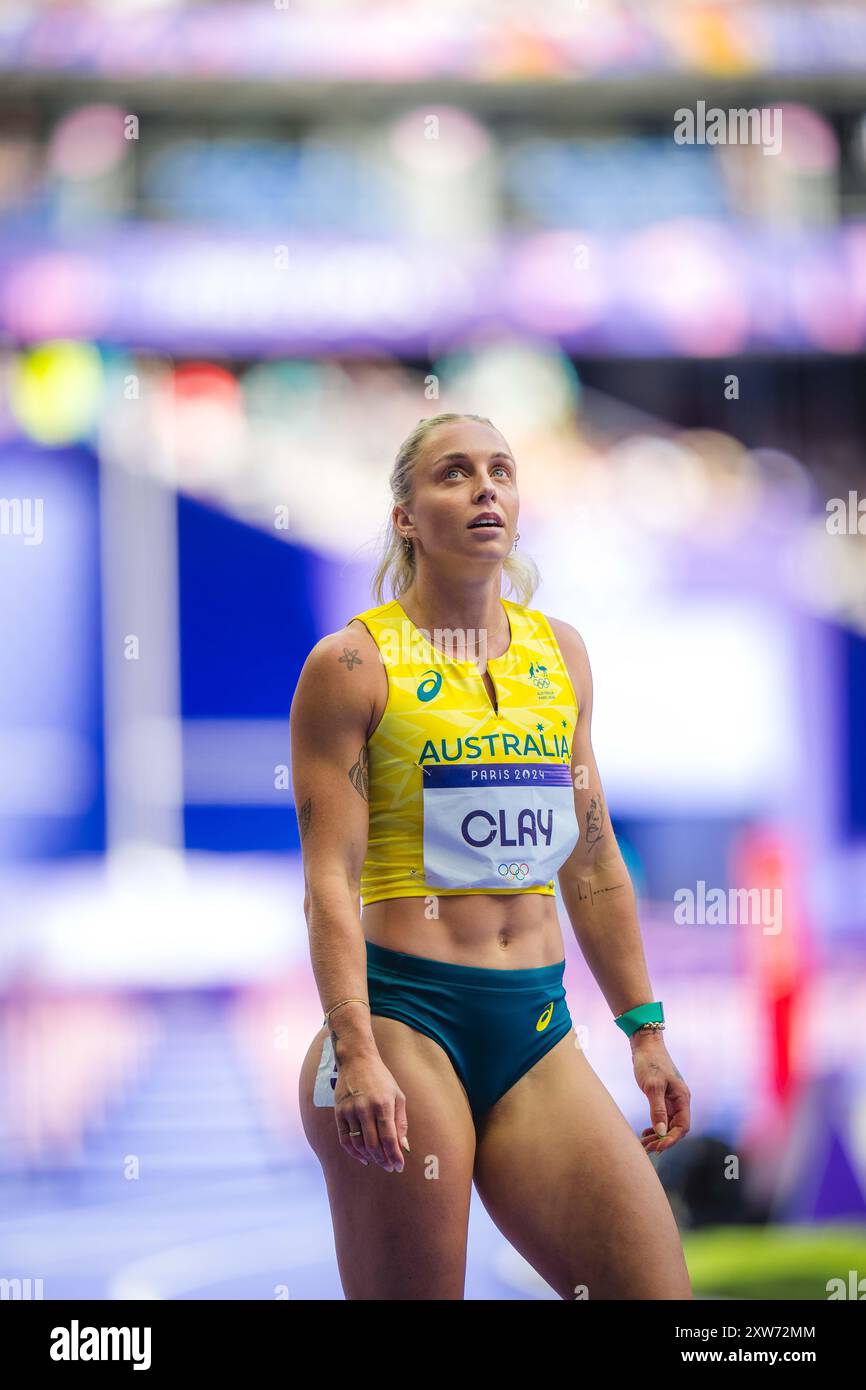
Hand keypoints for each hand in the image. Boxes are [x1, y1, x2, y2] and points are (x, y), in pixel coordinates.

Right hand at [333, 1052, 409, 1171]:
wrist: (357, 1060)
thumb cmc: (381, 1079)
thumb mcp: (397, 1096)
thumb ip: (401, 1122)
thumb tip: (403, 1147)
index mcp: (383, 1104)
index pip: (389, 1138)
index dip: (395, 1156)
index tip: (399, 1166)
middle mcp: (365, 1109)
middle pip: (374, 1145)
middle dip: (383, 1159)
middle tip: (389, 1167)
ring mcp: (350, 1111)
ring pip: (359, 1144)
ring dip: (370, 1157)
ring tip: (379, 1162)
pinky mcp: (339, 1112)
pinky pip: (345, 1139)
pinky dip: (353, 1152)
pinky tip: (363, 1157)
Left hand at [631, 1035, 690, 1153]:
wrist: (645, 1044)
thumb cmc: (650, 1062)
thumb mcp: (652, 1086)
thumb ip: (657, 1109)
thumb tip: (661, 1132)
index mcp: (682, 1098)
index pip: (682, 1126)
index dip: (671, 1139)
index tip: (658, 1147)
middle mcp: (679, 1101)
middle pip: (675, 1128)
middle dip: (662, 1140)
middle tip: (646, 1148)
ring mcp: (671, 1099)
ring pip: (667, 1124)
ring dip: (657, 1135)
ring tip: (643, 1143)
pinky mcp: (662, 1097)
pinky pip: (661, 1118)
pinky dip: (654, 1127)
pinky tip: (645, 1132)